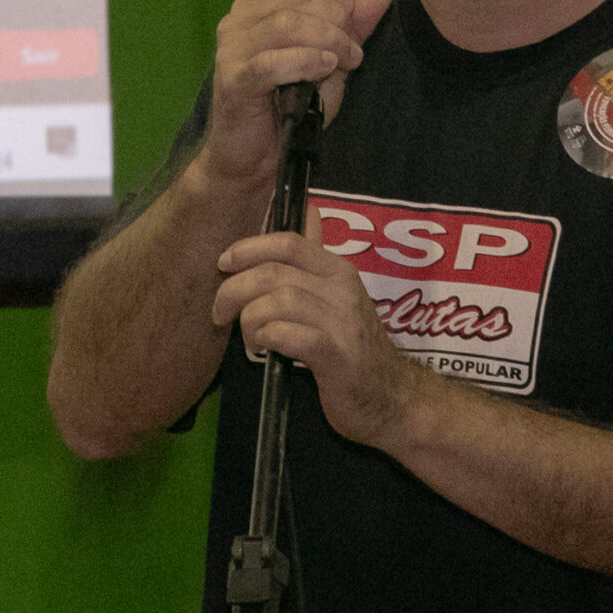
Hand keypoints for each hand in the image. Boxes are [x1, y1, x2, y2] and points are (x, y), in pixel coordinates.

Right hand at [194, 0, 394, 191]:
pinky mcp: (233, 81)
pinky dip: (307, 61)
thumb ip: (353, 25)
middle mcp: (237, 20)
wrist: (258, 158)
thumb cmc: (291, 106)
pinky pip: (271, 62)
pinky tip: (325, 69)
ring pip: (285, 23)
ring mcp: (231, 50)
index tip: (348, 15)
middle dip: (335, 18)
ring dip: (328, 40)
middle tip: (353, 49)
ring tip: (345, 62)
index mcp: (256, 5)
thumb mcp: (331, 59)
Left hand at [212, 221, 429, 450]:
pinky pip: (293, 335)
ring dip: (250, 320)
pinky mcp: (339, 357)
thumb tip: (307, 213)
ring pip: (280, 301)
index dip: (248, 248)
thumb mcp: (336, 299)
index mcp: (338, 271)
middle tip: (221, 314)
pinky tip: (265, 351)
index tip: (223, 264)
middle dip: (234, 290)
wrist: (392, 399)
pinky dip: (269, 338)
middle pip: (274, 272)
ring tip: (250, 341)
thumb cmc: (353, 350)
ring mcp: (343, 322)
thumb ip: (315, 263)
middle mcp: (342, 289)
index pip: (288, 242)